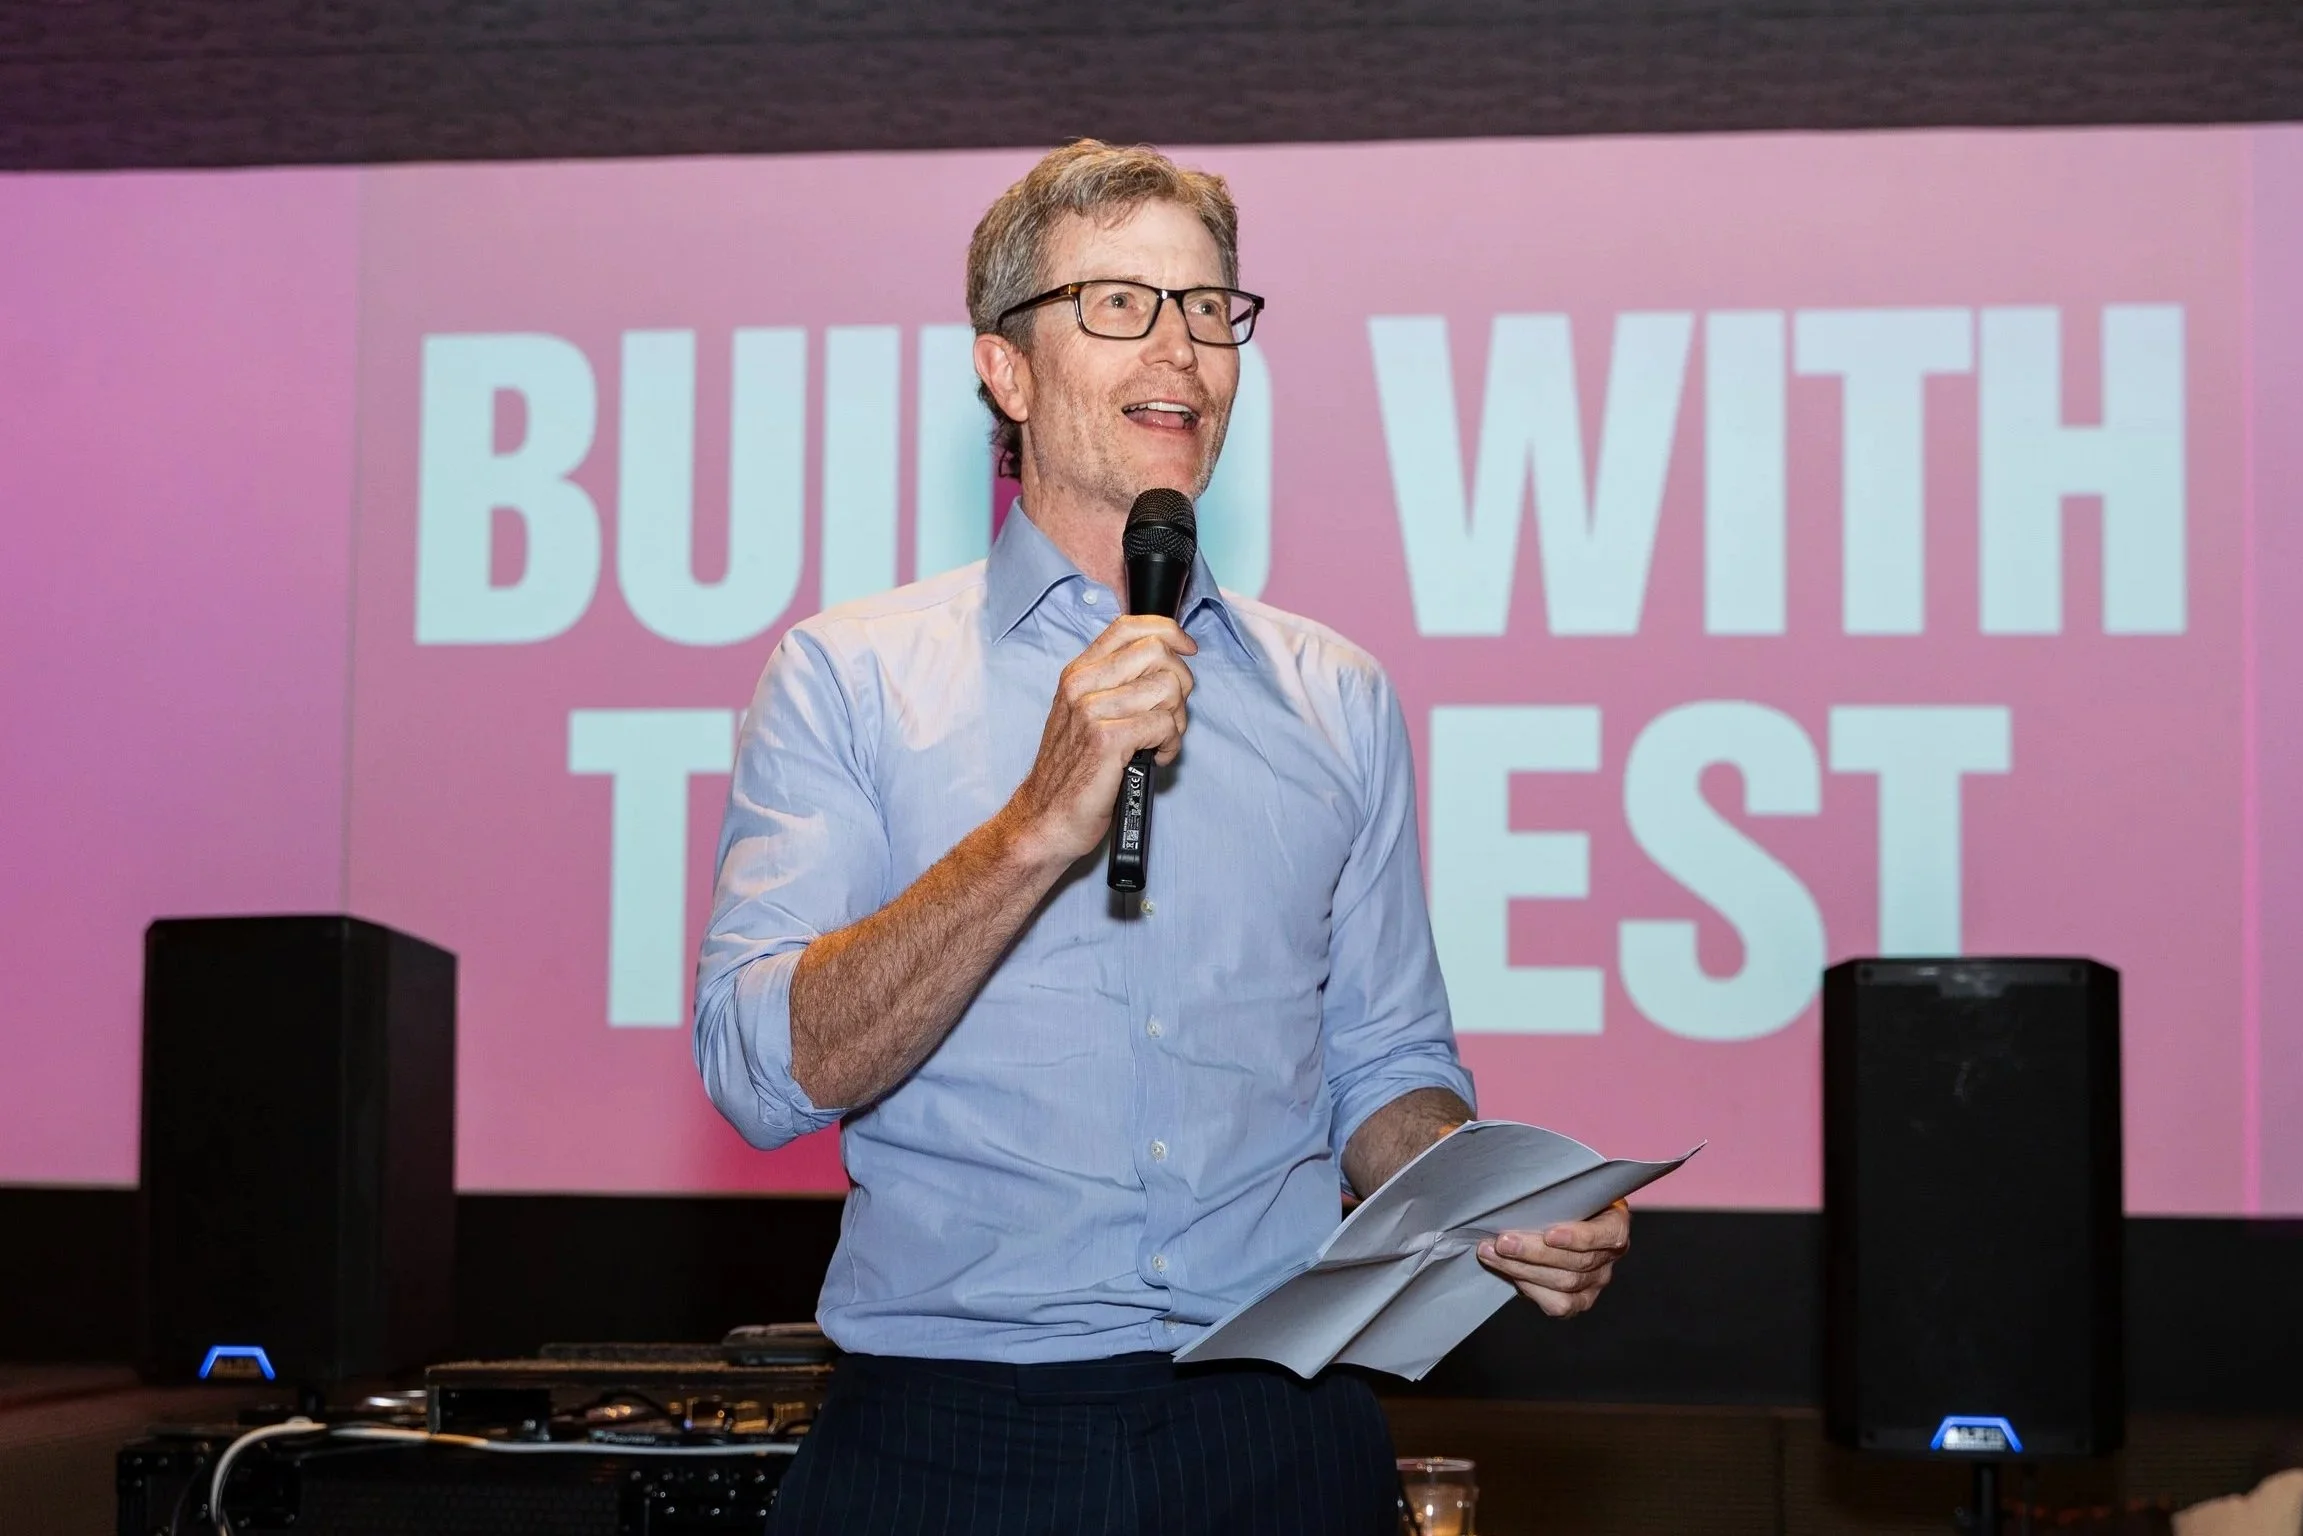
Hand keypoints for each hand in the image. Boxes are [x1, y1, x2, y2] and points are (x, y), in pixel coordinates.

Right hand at [1008, 615, 1196, 862]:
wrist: (1044, 818)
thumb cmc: (1072, 771)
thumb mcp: (1084, 714)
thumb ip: (1117, 685)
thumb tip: (1166, 664)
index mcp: (1079, 673)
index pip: (1129, 627)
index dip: (1169, 632)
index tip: (1187, 651)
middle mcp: (1082, 685)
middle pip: (1158, 653)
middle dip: (1181, 684)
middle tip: (1170, 715)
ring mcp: (1091, 710)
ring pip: (1168, 688)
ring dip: (1177, 720)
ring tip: (1160, 742)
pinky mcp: (1106, 740)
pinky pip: (1164, 724)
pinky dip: (1171, 744)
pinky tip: (1156, 758)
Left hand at [1477, 1200, 1629, 1317]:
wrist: (1561, 1220)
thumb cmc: (1564, 1198)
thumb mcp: (1568, 1188)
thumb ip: (1556, 1191)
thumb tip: (1523, 1186)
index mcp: (1615, 1224)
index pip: (1607, 1234)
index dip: (1579, 1238)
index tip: (1549, 1235)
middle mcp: (1609, 1256)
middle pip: (1576, 1263)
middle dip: (1533, 1252)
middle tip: (1502, 1242)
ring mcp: (1596, 1281)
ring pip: (1563, 1284)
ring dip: (1521, 1269)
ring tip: (1491, 1253)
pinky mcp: (1579, 1300)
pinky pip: (1558, 1305)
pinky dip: (1529, 1289)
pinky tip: (1508, 1272)